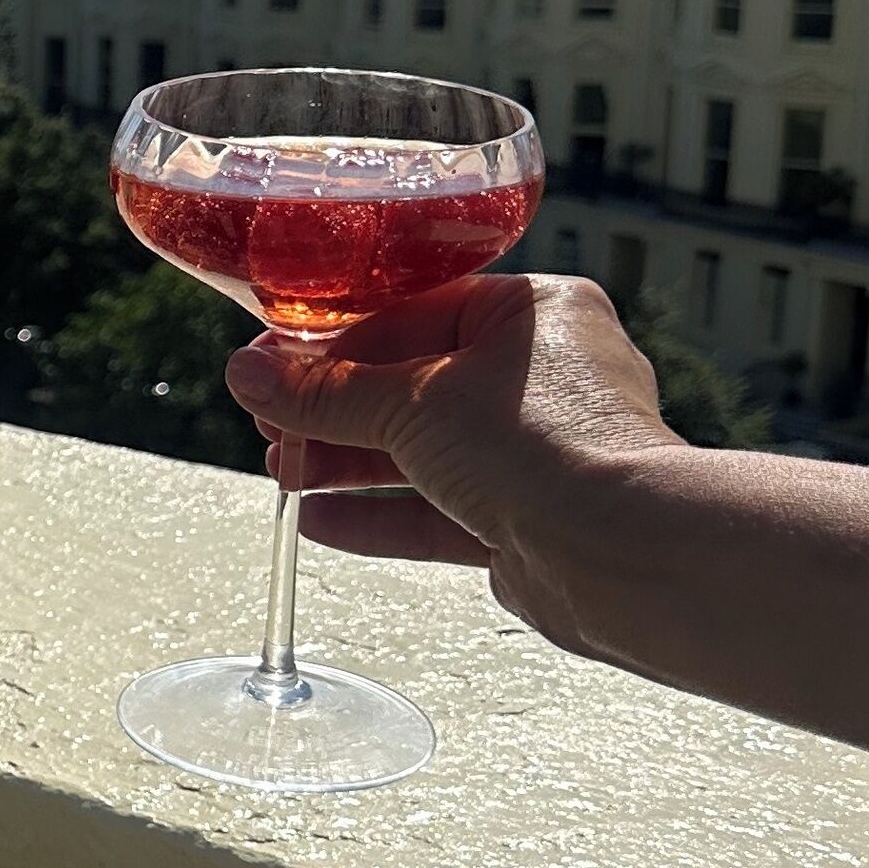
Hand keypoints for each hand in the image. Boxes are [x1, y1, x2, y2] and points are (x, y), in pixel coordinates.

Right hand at [221, 277, 686, 644]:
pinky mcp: (528, 520)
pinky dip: (380, 514)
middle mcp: (545, 379)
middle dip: (336, 411)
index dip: (337, 345)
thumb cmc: (544, 446)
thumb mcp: (412, 404)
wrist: (619, 552)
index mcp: (535, 315)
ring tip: (283, 472)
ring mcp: (539, 453)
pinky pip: (441, 510)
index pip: (416, 314)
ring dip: (349, 463)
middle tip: (270, 423)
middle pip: (415, 387)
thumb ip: (326, 394)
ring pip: (424, 452)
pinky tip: (319, 520)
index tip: (275, 367)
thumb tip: (249, 376)